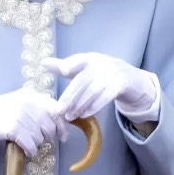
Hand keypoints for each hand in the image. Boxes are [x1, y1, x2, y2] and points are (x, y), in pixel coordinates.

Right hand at [0, 87, 67, 157]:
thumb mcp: (21, 103)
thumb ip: (39, 109)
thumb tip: (61, 121)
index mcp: (33, 96)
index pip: (57, 110)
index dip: (62, 125)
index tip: (63, 135)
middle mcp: (29, 103)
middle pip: (51, 126)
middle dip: (49, 137)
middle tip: (41, 141)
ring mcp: (21, 115)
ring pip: (41, 137)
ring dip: (37, 144)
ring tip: (28, 142)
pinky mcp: (13, 128)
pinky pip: (31, 144)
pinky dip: (31, 150)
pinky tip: (27, 150)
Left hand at [40, 53, 159, 122]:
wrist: (131, 79)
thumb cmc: (102, 74)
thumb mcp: (85, 68)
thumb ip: (65, 66)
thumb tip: (43, 63)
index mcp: (92, 58)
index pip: (80, 60)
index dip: (72, 63)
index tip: (63, 69)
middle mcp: (103, 64)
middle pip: (83, 80)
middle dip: (70, 96)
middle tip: (58, 110)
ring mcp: (113, 74)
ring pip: (93, 91)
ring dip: (80, 105)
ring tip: (69, 116)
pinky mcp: (120, 85)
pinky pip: (105, 97)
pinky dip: (94, 106)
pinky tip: (84, 114)